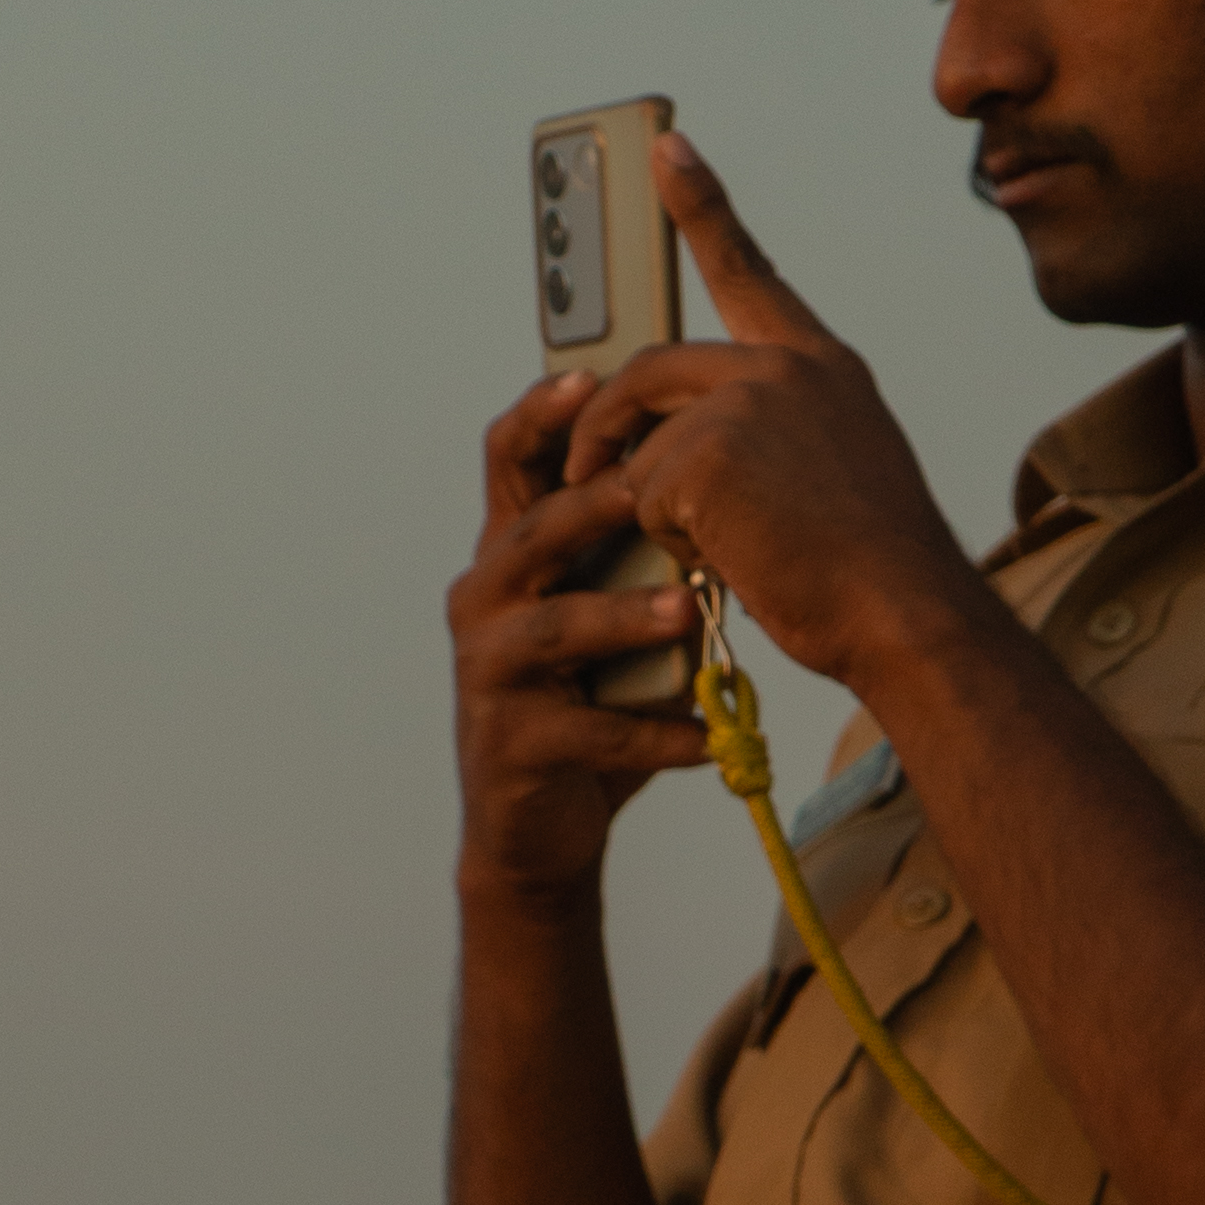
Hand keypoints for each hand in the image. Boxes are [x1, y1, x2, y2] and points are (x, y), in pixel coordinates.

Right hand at [449, 373, 708, 904]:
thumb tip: (717, 463)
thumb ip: (630, 544)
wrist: (538, 826)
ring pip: (556, 628)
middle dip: (592, 505)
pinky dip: (653, 732)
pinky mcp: (514, 742)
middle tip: (655, 486)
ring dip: (624, 618)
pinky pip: (589, 730)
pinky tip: (704, 733)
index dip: (541, 416)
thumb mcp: (600, 605)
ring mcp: (492, 671)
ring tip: (684, 609)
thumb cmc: (586, 696)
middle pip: (533, 532)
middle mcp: (487, 599)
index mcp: (510, 553)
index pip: (511, 462)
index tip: (589, 378)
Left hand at [564, 139, 985, 689]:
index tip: (668, 152)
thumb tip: (675, 454)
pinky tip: (731, 557)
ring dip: (650, 501)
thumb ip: (769, 439)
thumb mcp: (833, 475)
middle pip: (653, 369)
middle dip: (603, 421)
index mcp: (822, 367)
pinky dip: (668, 538)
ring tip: (710, 546)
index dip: (703, 209)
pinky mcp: (707, 448)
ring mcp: (746, 400)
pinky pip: (639, 491)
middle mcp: (786, 367)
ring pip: (642, 442)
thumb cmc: (868, 572)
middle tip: (581, 467)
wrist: (904, 612)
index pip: (749, 272)